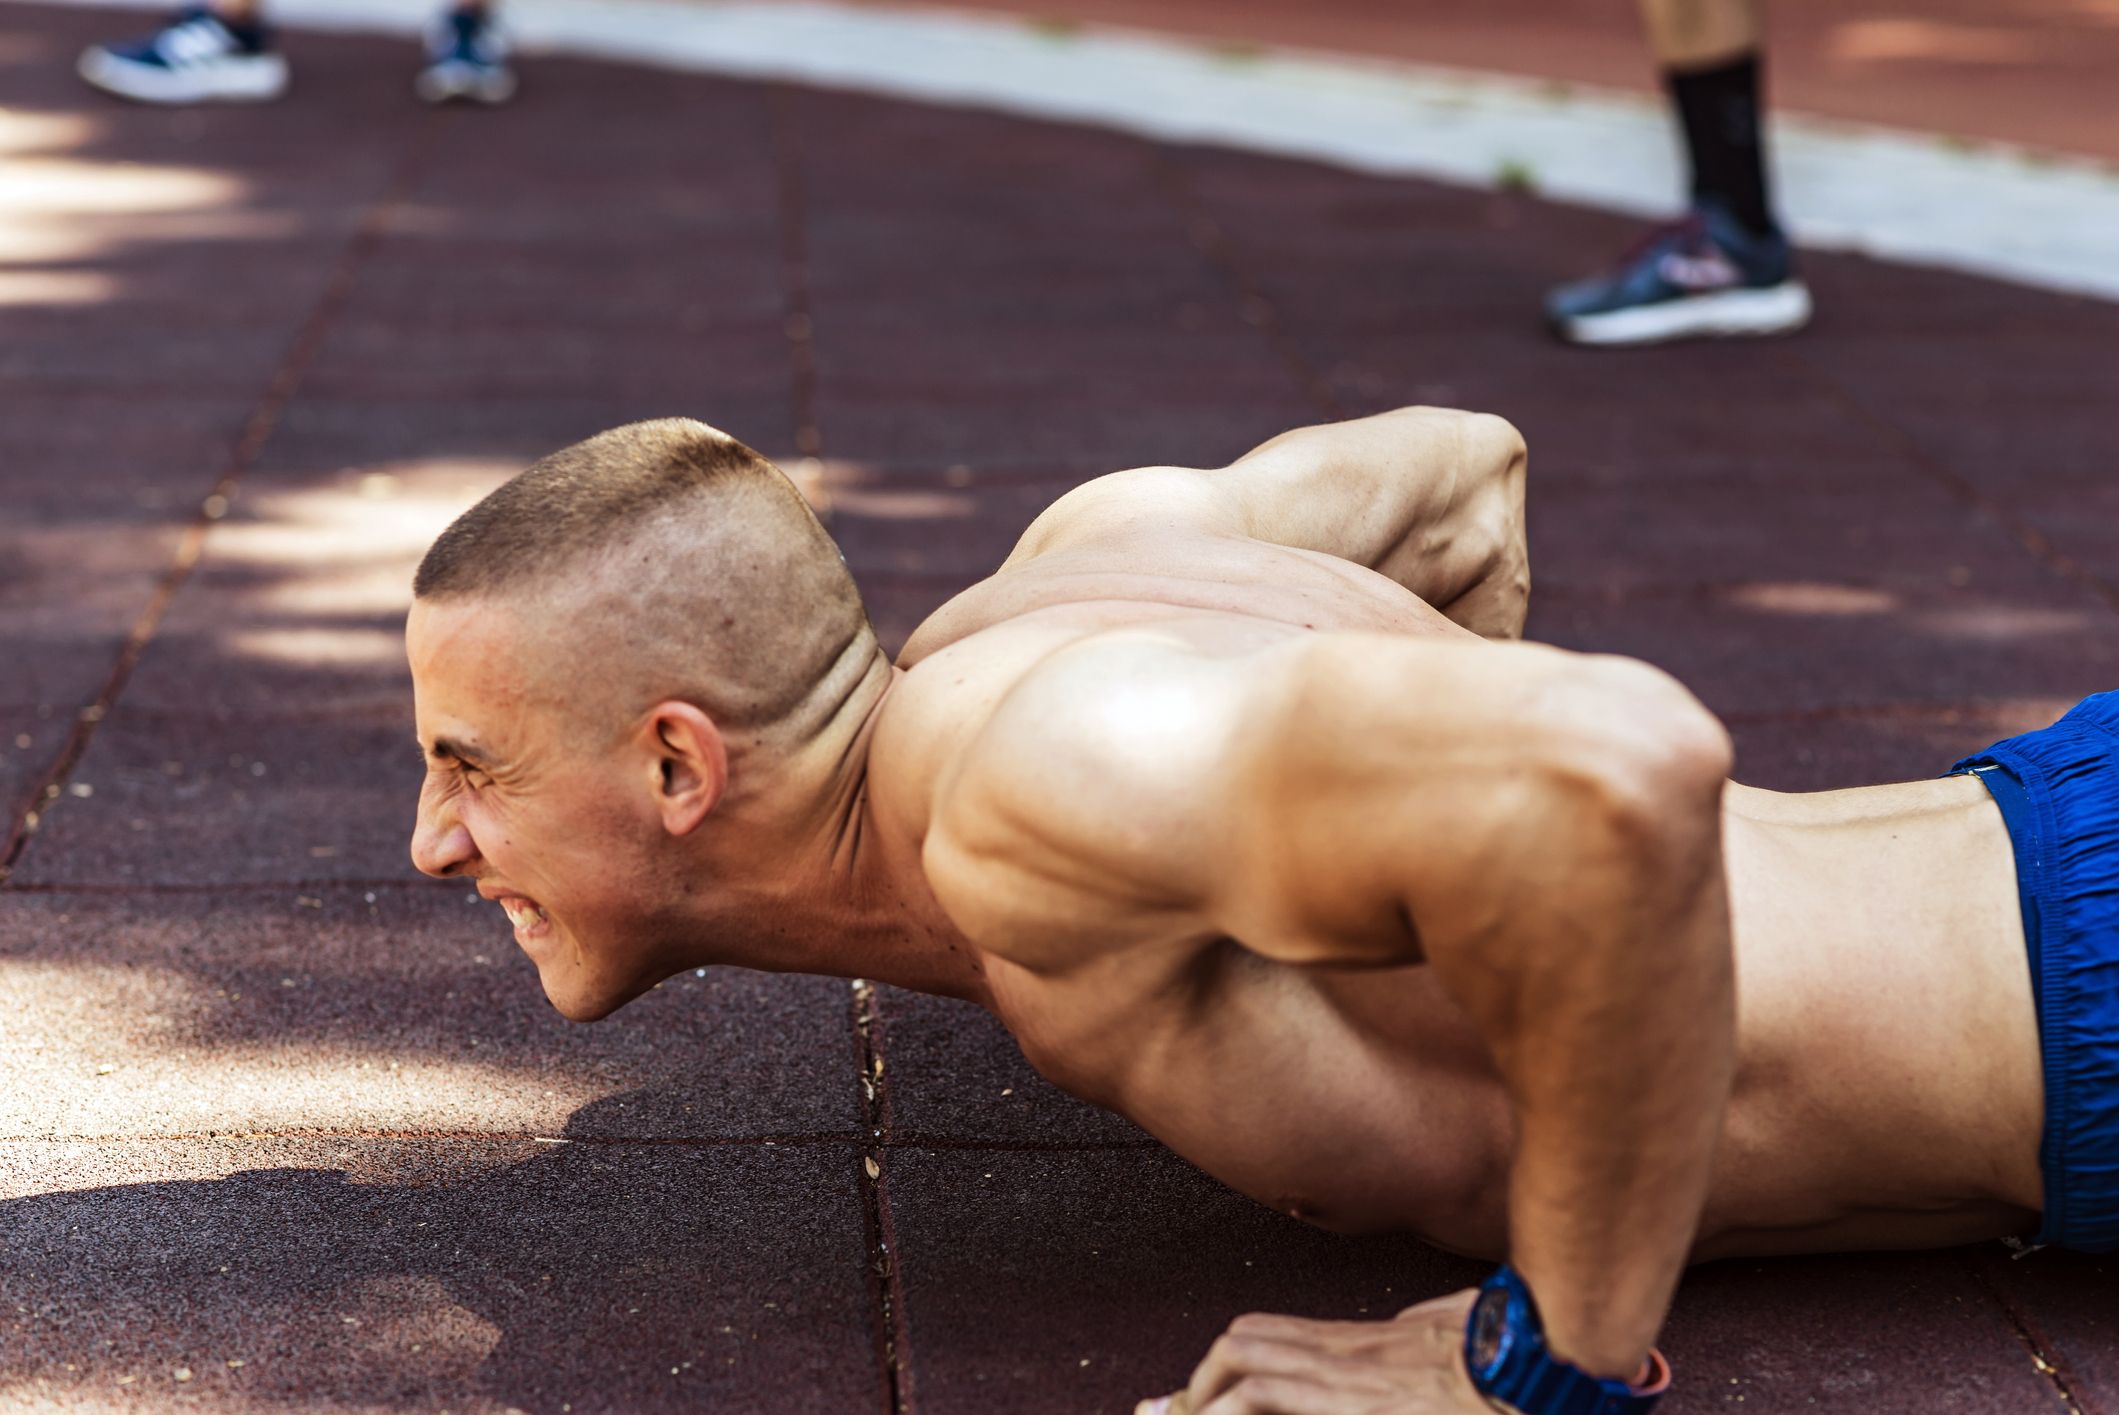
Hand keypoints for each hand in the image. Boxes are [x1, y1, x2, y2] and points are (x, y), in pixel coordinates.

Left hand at [1135, 1290, 1498, 1414]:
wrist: (1538, 1368)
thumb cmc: (1511, 1353)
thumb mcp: (1462, 1330)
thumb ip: (1428, 1329)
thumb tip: (1414, 1326)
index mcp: (1366, 1342)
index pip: (1271, 1336)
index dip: (1227, 1362)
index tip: (1195, 1392)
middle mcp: (1345, 1351)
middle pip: (1245, 1341)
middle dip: (1201, 1381)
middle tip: (1174, 1412)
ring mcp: (1345, 1374)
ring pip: (1245, 1359)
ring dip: (1204, 1396)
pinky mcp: (1352, 1398)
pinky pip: (1268, 1395)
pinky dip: (1230, 1408)